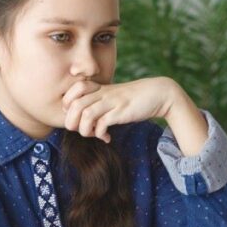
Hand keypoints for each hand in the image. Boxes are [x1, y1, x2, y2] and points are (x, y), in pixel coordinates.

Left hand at [62, 77, 178, 142]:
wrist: (157, 93)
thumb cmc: (133, 98)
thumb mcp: (112, 96)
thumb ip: (98, 103)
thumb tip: (82, 120)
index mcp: (99, 88)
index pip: (73, 90)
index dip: (69, 105)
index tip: (78, 116)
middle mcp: (102, 93)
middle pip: (74, 105)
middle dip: (72, 123)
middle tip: (82, 130)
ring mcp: (111, 102)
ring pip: (85, 115)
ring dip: (85, 130)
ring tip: (93, 135)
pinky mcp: (121, 111)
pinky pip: (102, 124)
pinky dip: (100, 134)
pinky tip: (107, 138)